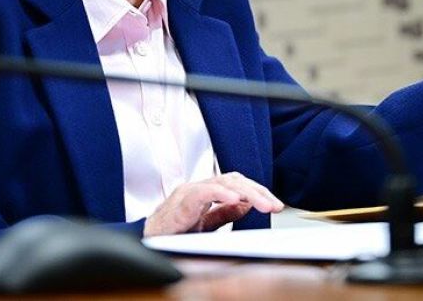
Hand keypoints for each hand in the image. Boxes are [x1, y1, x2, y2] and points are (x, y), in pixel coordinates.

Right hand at [143, 172, 283, 236]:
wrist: (147, 240)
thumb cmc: (173, 231)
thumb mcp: (206, 223)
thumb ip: (224, 213)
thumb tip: (245, 205)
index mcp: (207, 191)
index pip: (237, 184)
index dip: (258, 192)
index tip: (275, 204)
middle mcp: (200, 187)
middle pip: (234, 181)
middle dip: (258, 192)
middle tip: (275, 205)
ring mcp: (190, 191)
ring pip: (224, 183)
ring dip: (247, 193)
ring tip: (263, 204)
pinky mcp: (182, 201)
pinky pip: (204, 192)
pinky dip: (222, 194)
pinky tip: (236, 200)